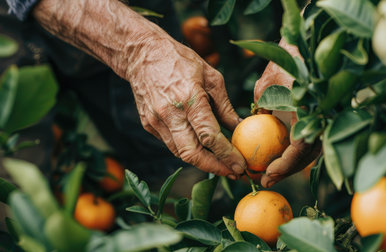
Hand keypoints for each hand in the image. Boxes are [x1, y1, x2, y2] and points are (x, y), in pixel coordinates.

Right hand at [33, 0, 245, 177]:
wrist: (142, 54)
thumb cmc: (180, 60)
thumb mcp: (211, 77)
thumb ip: (225, 106)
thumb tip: (239, 127)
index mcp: (189, 98)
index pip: (209, 135)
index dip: (226, 154)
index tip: (240, 165)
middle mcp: (170, 113)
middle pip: (192, 153)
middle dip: (214, 167)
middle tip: (232, 172)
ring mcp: (156, 121)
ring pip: (180, 153)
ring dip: (202, 162)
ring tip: (220, 165)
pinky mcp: (148, 125)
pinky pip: (171, 144)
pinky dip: (188, 149)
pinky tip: (201, 149)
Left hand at [254, 39, 320, 187]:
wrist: (308, 44)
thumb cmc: (285, 61)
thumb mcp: (266, 85)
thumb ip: (261, 108)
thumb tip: (254, 128)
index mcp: (310, 109)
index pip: (301, 146)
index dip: (284, 165)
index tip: (266, 174)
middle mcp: (324, 117)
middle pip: (308, 155)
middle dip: (287, 171)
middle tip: (265, 180)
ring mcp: (328, 118)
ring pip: (312, 151)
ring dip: (292, 165)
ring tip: (271, 173)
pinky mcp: (326, 118)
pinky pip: (313, 140)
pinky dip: (298, 153)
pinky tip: (281, 158)